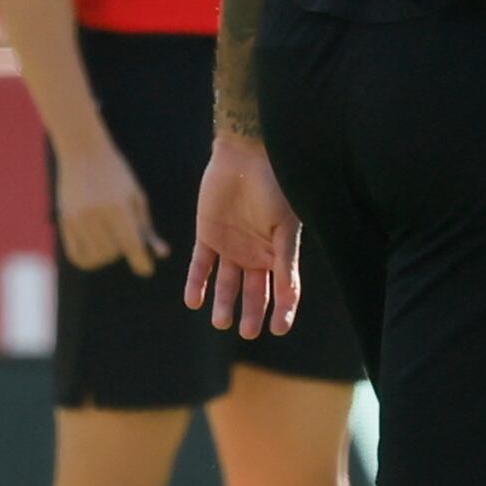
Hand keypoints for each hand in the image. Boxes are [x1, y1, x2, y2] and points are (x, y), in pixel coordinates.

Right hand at [50, 134, 162, 273]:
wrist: (83, 152)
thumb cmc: (116, 174)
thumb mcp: (136, 196)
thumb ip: (146, 227)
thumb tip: (161, 254)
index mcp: (118, 205)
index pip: (131, 244)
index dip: (141, 261)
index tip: (146, 270)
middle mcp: (96, 213)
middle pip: (113, 252)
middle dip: (123, 252)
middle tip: (126, 241)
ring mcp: (77, 218)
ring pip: (95, 256)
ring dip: (107, 256)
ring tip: (111, 244)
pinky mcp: (65, 220)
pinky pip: (77, 254)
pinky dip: (88, 259)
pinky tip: (96, 250)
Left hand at [180, 132, 299, 336]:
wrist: (245, 153)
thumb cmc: (275, 186)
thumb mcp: (284, 227)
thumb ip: (285, 262)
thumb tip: (291, 297)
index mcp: (279, 253)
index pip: (283, 290)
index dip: (283, 310)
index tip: (279, 329)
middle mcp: (255, 254)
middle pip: (254, 292)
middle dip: (251, 313)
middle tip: (246, 331)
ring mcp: (230, 247)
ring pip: (226, 284)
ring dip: (223, 302)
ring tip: (220, 321)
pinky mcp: (207, 236)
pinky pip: (201, 265)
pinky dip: (196, 283)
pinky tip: (193, 301)